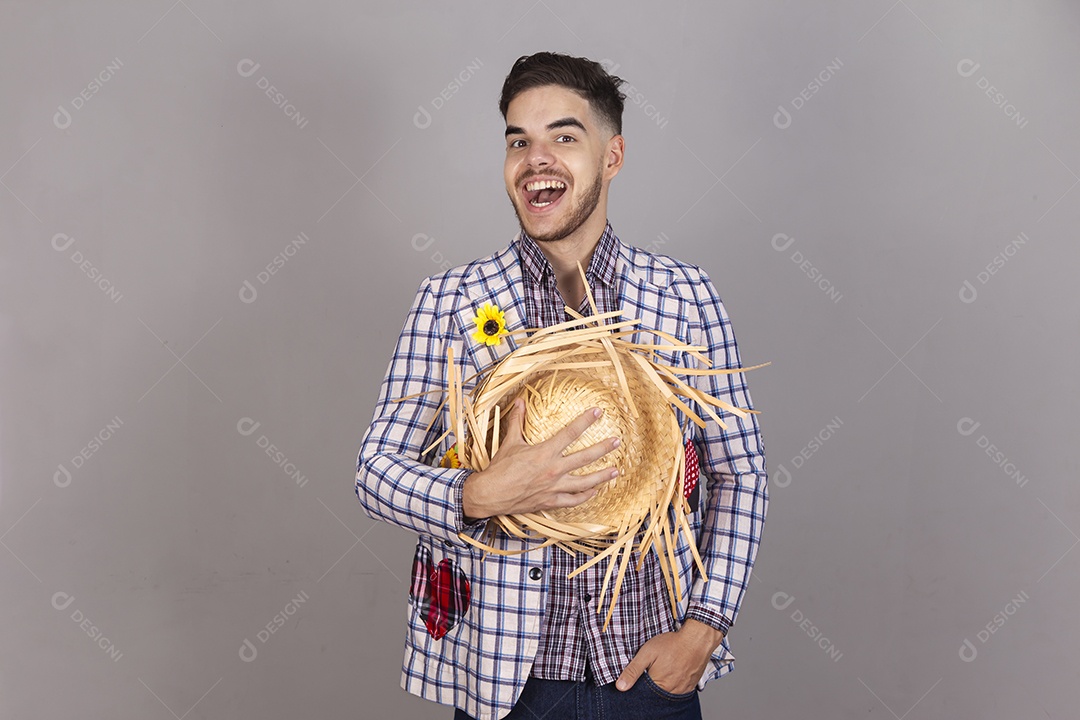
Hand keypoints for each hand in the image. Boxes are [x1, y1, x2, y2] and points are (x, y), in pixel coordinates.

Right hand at [461, 397, 619, 518]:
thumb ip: (517, 420)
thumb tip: (521, 401)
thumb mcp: (510, 442)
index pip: (570, 432)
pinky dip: (586, 496)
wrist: (490, 494)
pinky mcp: (551, 501)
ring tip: (616, 471)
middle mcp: (553, 469)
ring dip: (602, 476)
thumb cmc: (499, 468)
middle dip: (604, 448)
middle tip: (618, 441)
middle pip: (585, 457)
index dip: (586, 420)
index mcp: (544, 452)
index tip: (598, 412)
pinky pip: (574, 500)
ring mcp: (554, 487)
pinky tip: (595, 490)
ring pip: (585, 482)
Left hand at [615, 619, 723, 694]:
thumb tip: (620, 687)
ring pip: (666, 695)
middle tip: (653, 671)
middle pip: (655, 695)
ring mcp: (681, 690)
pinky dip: (672, 687)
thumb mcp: (647, 653)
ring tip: (661, 672)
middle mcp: (670, 691)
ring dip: (661, 687)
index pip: (643, 695)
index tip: (639, 677)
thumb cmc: (672, 644)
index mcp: (658, 685)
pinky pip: (678, 692)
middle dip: (650, 687)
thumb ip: (633, 670)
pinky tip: (670, 676)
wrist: (697, 640)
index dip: (638, 686)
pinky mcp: (690, 687)